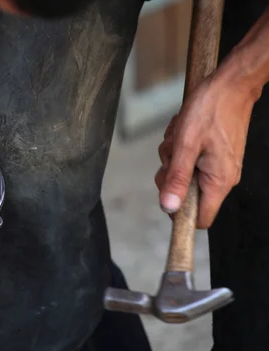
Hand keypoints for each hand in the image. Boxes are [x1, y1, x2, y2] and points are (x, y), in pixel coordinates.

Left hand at [155, 74, 254, 228]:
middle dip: (170, 176)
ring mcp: (218, 167)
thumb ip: (177, 179)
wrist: (231, 84)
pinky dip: (181, 149)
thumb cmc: (210, 109)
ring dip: (174, 158)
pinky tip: (184, 133)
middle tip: (172, 154)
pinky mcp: (214, 156)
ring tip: (180, 137)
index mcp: (218, 181)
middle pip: (186, 196)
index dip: (179, 213)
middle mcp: (222, 179)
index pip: (199, 219)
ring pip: (184, 176)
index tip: (166, 193)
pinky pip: (190, 161)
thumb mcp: (185, 145)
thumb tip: (169, 207)